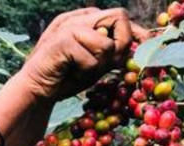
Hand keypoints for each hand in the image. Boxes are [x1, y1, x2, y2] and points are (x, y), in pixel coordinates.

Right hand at [18, 8, 149, 102]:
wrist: (36, 90)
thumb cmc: (65, 78)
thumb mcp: (95, 63)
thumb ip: (113, 53)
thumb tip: (140, 49)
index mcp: (85, 19)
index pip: (119, 17)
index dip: (136, 31)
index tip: (147, 44)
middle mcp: (79, 17)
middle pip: (119, 17)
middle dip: (122, 44)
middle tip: (111, 63)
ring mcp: (70, 26)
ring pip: (107, 43)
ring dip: (100, 64)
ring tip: (82, 70)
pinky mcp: (63, 40)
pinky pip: (93, 59)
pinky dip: (86, 72)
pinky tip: (70, 73)